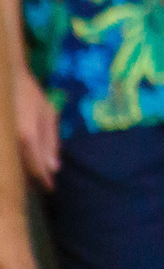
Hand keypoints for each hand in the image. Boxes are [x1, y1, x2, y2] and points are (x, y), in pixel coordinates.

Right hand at [14, 67, 55, 191]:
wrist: (7, 79)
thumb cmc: (30, 96)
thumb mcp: (47, 115)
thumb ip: (50, 142)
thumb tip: (54, 168)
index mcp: (27, 136)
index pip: (36, 167)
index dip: (43, 180)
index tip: (50, 189)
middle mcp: (12, 142)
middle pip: (21, 170)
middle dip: (31, 179)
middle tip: (41, 186)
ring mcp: (3, 140)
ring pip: (12, 164)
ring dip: (21, 172)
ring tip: (30, 179)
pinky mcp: (0, 137)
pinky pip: (6, 154)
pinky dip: (13, 161)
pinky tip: (19, 163)